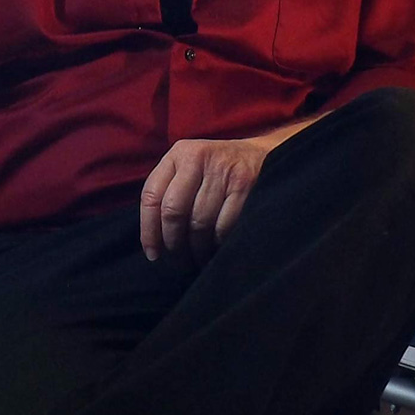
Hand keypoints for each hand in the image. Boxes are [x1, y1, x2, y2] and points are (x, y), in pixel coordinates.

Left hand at [139, 118, 313, 262]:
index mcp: (178, 154)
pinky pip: (223, 227)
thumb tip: (152, 241)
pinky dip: (217, 245)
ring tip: (198, 259)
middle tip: (179, 261)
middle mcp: (197, 157)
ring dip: (197, 249)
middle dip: (174, 243)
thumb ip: (170, 193)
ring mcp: (223, 170)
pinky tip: (216, 250)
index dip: (148, 230)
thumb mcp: (191, 170)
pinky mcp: (245, 185)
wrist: (265, 157)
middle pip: (173, 212)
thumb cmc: (219, 173)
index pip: (151, 195)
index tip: (153, 255)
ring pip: (199, 223)